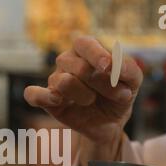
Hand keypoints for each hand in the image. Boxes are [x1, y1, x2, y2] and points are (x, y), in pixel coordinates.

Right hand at [24, 36, 142, 161]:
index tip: (107, 67)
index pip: (83, 43)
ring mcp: (55, 80)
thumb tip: (112, 65)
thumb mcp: (133, 81)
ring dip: (83, 95)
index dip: (95, 53)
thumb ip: (128, 69)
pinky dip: (42, 96)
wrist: (111, 122)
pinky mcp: (47, 101)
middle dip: (100, 82)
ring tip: (92, 101)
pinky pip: (33, 94)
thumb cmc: (119, 96)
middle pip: (76, 65)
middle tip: (119, 95)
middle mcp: (68, 62)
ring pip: (62, 81)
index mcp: (86, 50)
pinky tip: (57, 101)